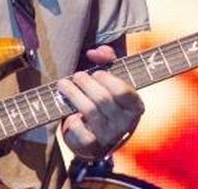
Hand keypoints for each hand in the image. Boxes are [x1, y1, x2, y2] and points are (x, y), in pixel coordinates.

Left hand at [56, 45, 143, 160]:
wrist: (98, 136)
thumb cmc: (106, 99)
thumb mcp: (112, 78)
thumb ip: (108, 59)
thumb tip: (94, 52)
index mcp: (135, 106)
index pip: (123, 91)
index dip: (106, 79)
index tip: (95, 73)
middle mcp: (125, 123)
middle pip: (102, 99)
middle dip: (85, 83)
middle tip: (76, 76)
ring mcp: (109, 136)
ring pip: (89, 111)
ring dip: (72, 94)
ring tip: (63, 84)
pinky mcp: (92, 145)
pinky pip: (79, 128)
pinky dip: (71, 119)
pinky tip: (69, 112)